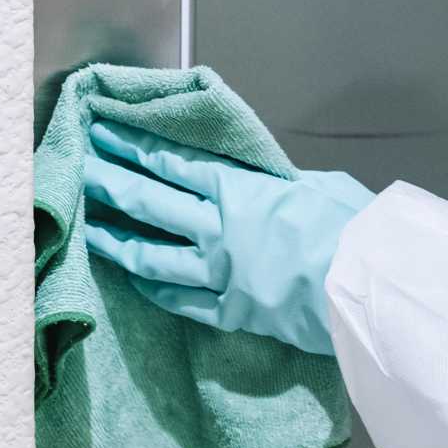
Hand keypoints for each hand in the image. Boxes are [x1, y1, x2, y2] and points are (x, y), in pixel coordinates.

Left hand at [80, 119, 373, 355]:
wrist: (366, 285)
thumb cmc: (351, 227)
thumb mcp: (317, 186)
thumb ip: (281, 185)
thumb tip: (271, 184)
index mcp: (240, 191)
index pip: (173, 164)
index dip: (134, 147)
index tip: (106, 134)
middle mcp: (218, 231)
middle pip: (151, 203)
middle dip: (111, 183)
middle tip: (81, 168)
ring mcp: (219, 275)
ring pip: (153, 257)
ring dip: (116, 240)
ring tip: (88, 227)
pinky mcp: (231, 313)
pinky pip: (182, 302)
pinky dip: (155, 292)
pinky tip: (135, 283)